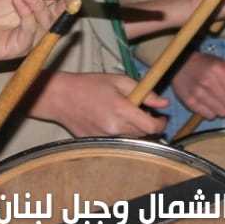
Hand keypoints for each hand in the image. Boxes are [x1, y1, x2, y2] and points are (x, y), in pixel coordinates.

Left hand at [0, 0, 64, 62]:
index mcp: (30, 5)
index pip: (56, 0)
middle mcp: (32, 21)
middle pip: (58, 15)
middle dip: (62, 3)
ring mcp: (26, 36)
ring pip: (48, 23)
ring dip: (39, 6)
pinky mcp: (19, 47)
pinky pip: (33, 32)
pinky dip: (28, 16)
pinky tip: (17, 3)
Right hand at [41, 73, 167, 137]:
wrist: (61, 97)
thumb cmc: (89, 85)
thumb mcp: (119, 81)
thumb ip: (144, 92)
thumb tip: (164, 103)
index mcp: (121, 109)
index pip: (151, 126)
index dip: (161, 124)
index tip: (163, 118)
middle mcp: (114, 127)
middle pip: (143, 134)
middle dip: (148, 124)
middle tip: (144, 111)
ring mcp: (104, 137)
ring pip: (131, 138)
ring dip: (135, 129)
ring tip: (126, 113)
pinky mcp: (96, 142)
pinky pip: (117, 140)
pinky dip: (120, 132)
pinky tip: (112, 119)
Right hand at [171, 52, 224, 118]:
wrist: (180, 64)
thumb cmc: (208, 64)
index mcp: (219, 69)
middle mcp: (208, 81)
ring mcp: (197, 92)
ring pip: (221, 113)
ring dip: (223, 109)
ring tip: (219, 100)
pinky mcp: (189, 101)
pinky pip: (209, 116)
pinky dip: (212, 112)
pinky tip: (210, 103)